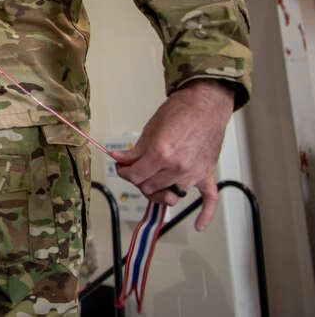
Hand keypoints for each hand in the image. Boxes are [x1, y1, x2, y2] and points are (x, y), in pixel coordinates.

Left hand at [112, 79, 234, 230]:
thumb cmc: (180, 111)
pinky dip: (205, 215)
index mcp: (161, 153)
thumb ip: (135, 150)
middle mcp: (178, 167)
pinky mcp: (207, 174)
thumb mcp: (150, 129)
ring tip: (152, 179)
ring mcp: (194, 173)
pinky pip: (209, 200)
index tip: (122, 168)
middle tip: (135, 169)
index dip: (123, 172)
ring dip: (158, 190)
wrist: (205, 103)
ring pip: (170, 195)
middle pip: (149, 187)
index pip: (134, 176)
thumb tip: (119, 159)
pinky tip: (198, 224)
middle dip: (138, 179)